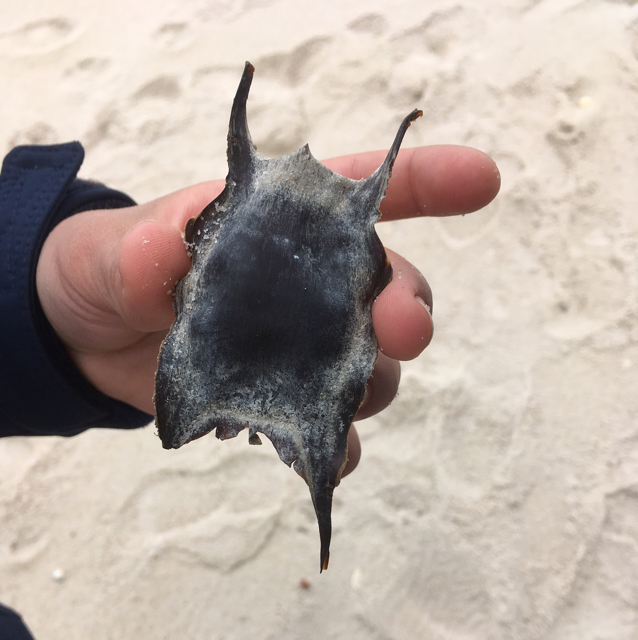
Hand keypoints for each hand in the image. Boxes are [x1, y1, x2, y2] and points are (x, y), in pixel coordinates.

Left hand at [36, 145, 499, 470]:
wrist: (92, 335)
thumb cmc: (113, 267)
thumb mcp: (116, 251)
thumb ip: (139, 251)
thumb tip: (161, 251)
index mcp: (284, 225)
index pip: (367, 194)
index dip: (428, 181)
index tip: (480, 179)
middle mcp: (310, 285)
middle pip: (388, 290)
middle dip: (406, 306)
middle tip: (403, 327)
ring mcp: (303, 348)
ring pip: (373, 366)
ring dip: (372, 380)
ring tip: (341, 392)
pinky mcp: (284, 400)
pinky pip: (332, 429)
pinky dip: (337, 444)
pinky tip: (325, 452)